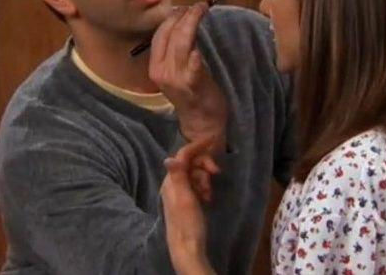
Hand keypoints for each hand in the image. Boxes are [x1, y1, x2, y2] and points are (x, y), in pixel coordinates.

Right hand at [149, 4, 228, 152]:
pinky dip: (194, 57)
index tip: (184, 8)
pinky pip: (192, 67)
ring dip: (192, 24)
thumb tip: (182, 22)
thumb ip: (177, 50)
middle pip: (169, 35)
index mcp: (155, 66)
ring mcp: (176, 79)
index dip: (171, 18)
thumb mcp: (177, 70)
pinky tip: (198, 49)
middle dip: (183, 17)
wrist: (201, 121)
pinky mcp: (193, 85)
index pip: (159, 35)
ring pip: (181, 44)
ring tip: (202, 10)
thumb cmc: (192, 92)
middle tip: (198, 6)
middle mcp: (162, 71)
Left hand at [161, 138, 216, 274]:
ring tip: (210, 192)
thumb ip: (178, 176)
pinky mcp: (187, 200)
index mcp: (171, 181)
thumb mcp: (185, 198)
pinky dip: (204, 188)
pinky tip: (209, 198)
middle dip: (204, 166)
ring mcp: (180, 192)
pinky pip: (197, 186)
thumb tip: (169, 157)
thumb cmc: (188, 223)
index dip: (197, 146)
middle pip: (190, 164)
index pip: (183, 156)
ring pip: (195, 174)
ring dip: (205, 179)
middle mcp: (173, 183)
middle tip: (217, 173)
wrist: (187, 247)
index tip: (213, 139)